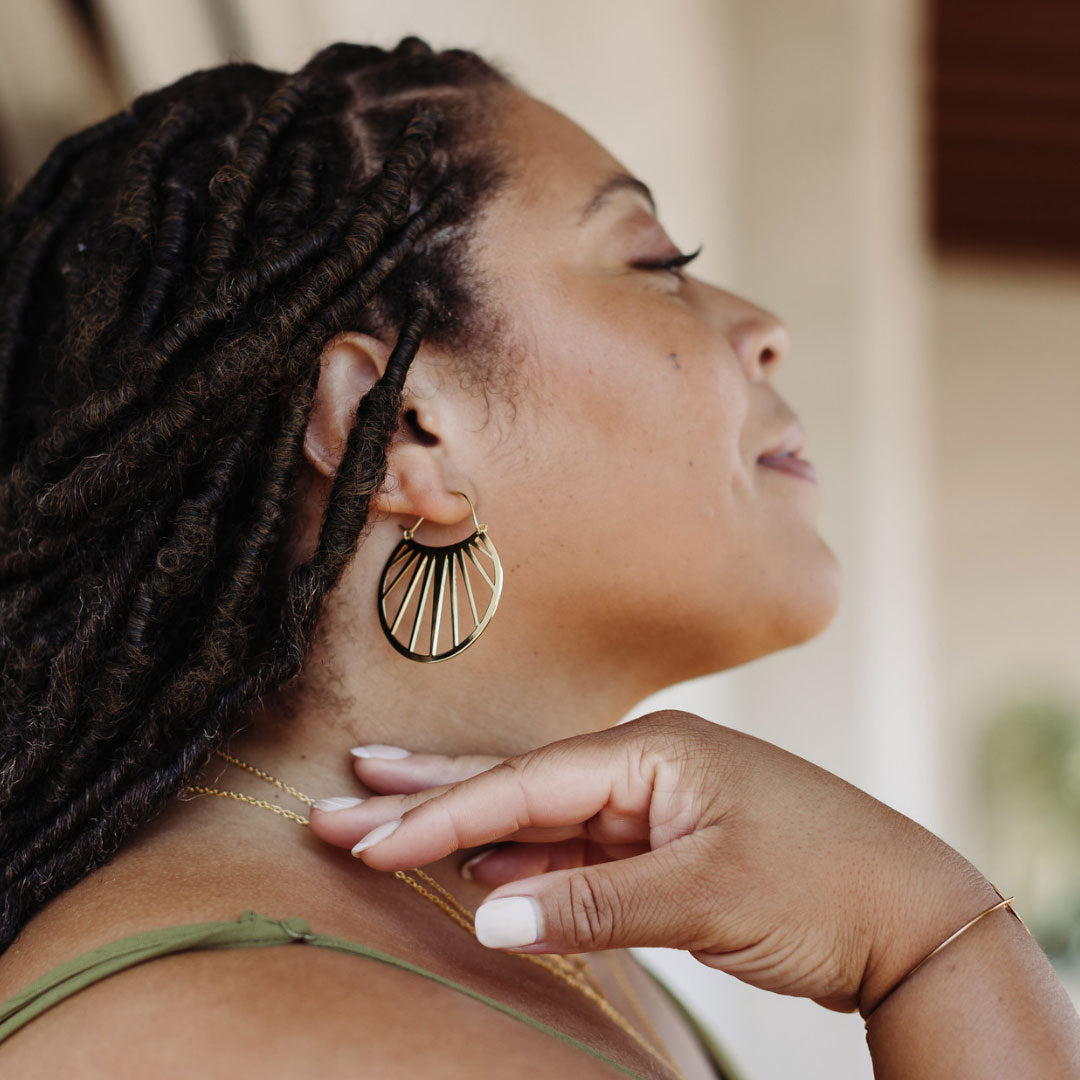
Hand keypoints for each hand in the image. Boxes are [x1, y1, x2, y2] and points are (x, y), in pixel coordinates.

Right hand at [308, 710, 995, 1015]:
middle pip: (517, 778)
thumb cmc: (824, 883)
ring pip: (539, 816)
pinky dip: (523, 864)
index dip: (442, 815)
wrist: (911, 913)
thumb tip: (488, 914)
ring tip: (386, 825)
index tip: (368, 839)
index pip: (525, 784)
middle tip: (343, 796)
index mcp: (653, 752)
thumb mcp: (709, 892)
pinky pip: (575, 851)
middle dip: (429, 792)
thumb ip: (596, 904)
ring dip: (467, 828)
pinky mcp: (663, 843)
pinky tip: (479, 870)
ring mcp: (652, 804)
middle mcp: (644, 765)